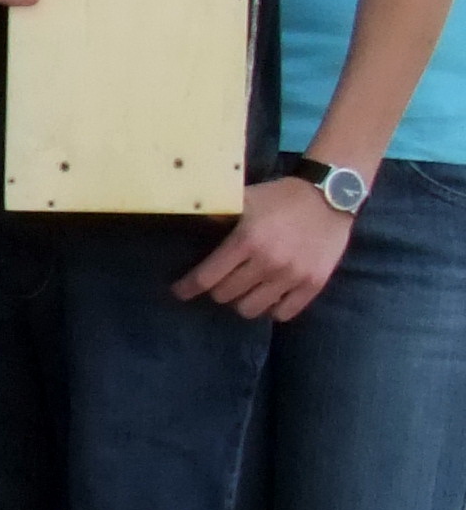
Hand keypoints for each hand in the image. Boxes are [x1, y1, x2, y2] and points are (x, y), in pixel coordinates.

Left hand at [178, 176, 355, 320]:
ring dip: (241, 302)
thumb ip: (216, 211)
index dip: (188, 288)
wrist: (329, 196)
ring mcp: (292, 276)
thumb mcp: (244, 198)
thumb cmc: (280, 197)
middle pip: (225, 295)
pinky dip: (271, 309)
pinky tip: (268, 297)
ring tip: (243, 290)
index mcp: (246, 241)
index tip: (180, 291)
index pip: (206, 278)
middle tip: (220, 282)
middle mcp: (268, 262)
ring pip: (251, 309)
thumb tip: (184, 216)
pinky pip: (284, 313)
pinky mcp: (314, 284)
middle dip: (216, 290)